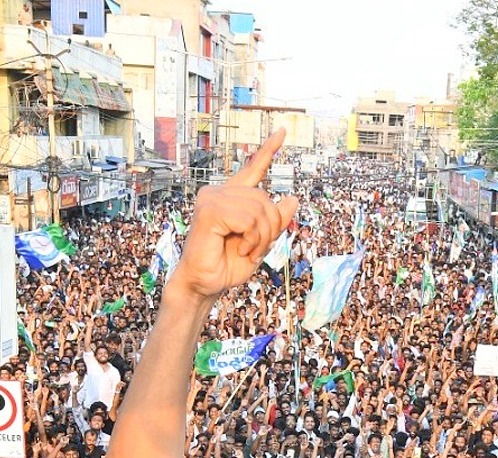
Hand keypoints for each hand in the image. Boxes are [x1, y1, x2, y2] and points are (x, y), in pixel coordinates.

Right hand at [168, 131, 298, 300]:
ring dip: (261, 238)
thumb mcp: (260, 242)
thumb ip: (275, 221)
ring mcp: (211, 198)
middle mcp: (219, 192)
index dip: (268, 151)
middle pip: (265, 198)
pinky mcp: (208, 210)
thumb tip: (293, 198)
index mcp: (231, 197)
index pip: (253, 169)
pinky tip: (241, 250)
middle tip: (258, 250)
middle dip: (271, 228)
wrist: (204, 284)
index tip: (282, 131)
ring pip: (259, 209)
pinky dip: (252, 239)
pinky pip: (248, 219)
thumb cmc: (227, 265)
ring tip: (248, 252)